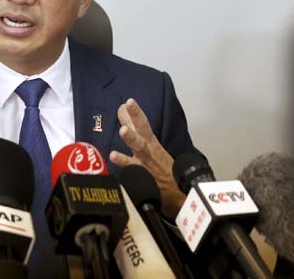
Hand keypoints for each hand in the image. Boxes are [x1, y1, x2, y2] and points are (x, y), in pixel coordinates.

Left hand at [109, 98, 185, 217]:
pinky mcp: (146, 184)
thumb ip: (134, 126)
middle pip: (142, 143)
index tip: (129, 102)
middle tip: (123, 128)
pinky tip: (118, 179)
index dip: (137, 114)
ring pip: (138, 167)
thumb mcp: (150, 141)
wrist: (179, 191)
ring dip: (125, 159)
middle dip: (133, 135)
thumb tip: (122, 108)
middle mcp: (150, 155)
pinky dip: (127, 181)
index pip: (144, 126)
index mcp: (152, 144)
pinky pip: (135, 182)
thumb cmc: (161, 164)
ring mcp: (147, 171)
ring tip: (113, 155)